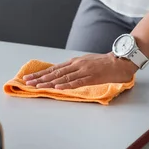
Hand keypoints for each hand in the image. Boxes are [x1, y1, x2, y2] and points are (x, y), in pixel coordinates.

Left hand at [23, 53, 137, 89]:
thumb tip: (63, 75)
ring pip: (63, 77)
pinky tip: (57, 87)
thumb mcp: (87, 63)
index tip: (29, 78)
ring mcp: (83, 70)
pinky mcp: (92, 77)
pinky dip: (66, 85)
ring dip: (48, 82)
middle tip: (26, 82)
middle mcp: (76, 65)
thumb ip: (75, 69)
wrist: (121, 60)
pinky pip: (77, 81)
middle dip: (39, 78)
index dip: (40, 74)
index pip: (54, 69)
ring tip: (37, 85)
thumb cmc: (105, 63)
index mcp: (74, 62)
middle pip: (55, 72)